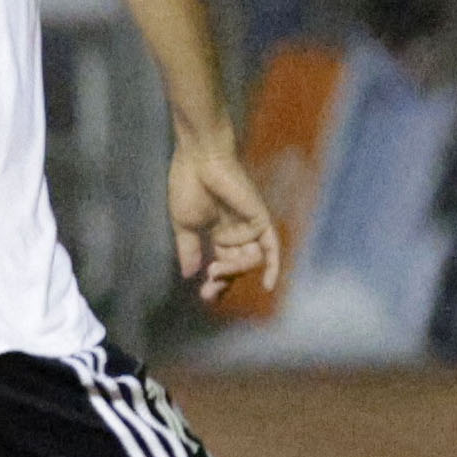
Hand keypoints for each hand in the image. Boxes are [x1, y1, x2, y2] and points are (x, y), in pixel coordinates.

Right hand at [171, 131, 281, 302]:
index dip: (216, 283)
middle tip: (208, 291)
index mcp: (219, 234)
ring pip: (250, 262)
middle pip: (237, 267)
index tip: (204, 295)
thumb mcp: (184, 225)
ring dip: (233, 272)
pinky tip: (267, 286)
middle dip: (223, 283)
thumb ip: (189, 249)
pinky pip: (271, 248)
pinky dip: (272, 266)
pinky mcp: (259, 218)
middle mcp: (237, 232)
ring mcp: (250, 226)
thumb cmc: (188, 186)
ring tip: (214, 271)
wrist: (198, 160)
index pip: (223, 265)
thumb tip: (189, 274)